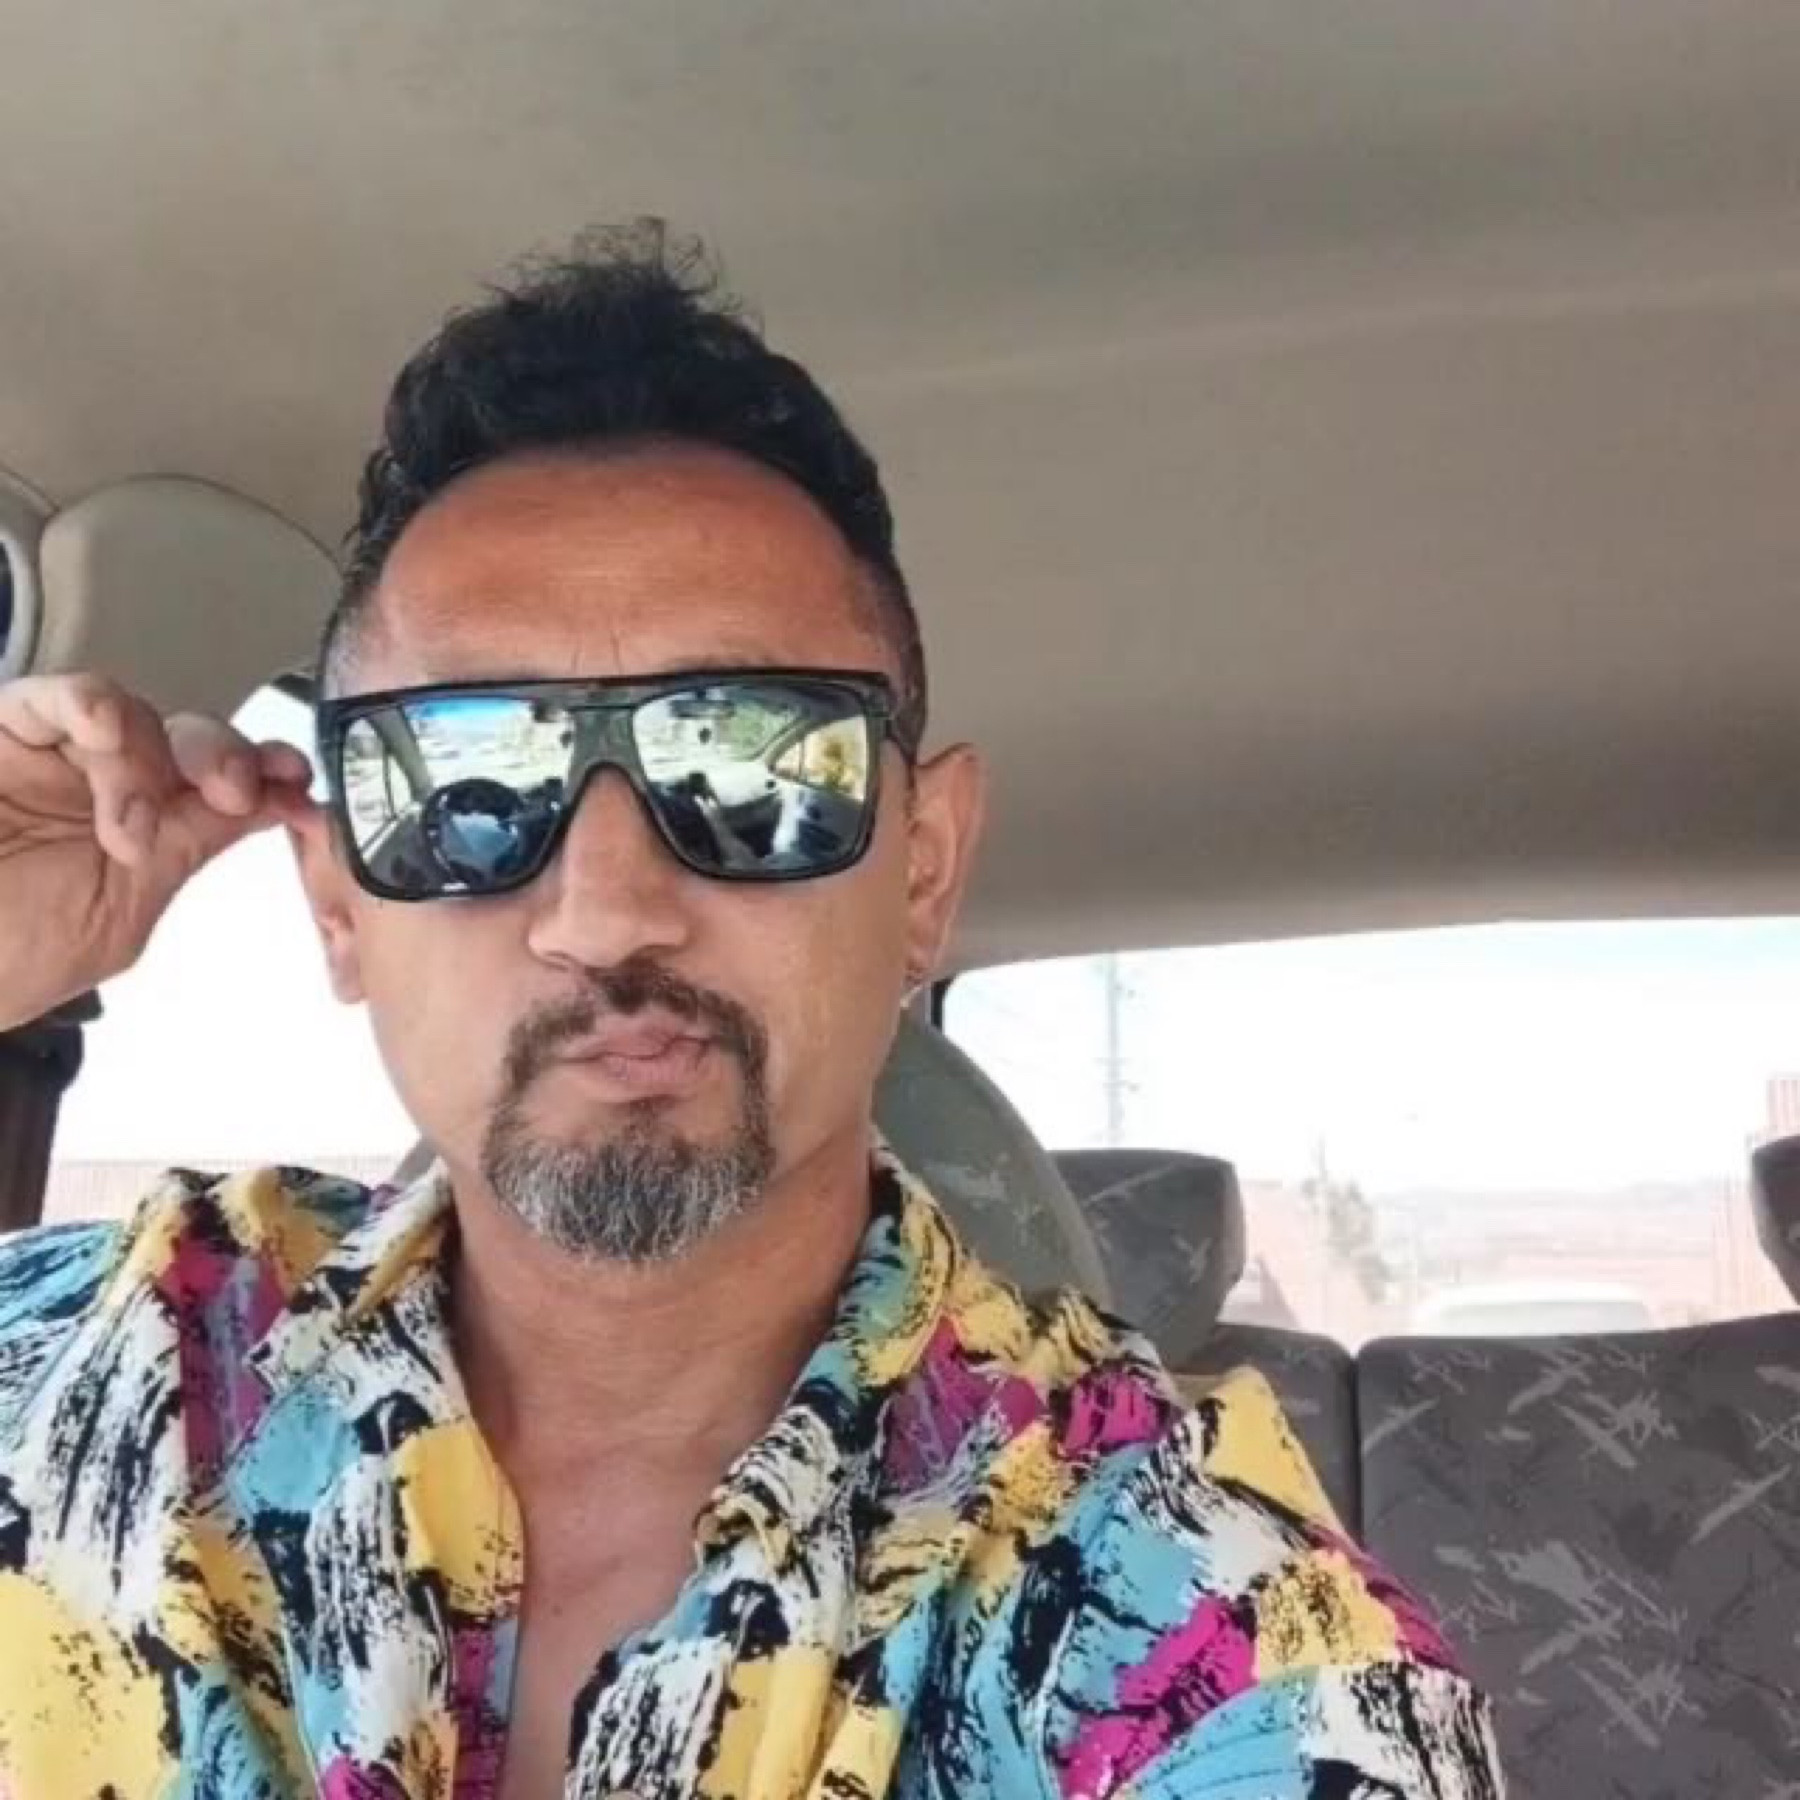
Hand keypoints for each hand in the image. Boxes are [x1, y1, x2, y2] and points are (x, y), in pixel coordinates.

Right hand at [0, 673, 317, 1031]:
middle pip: (190, 738)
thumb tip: (278, 801)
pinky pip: (54, 695)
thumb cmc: (8, 955)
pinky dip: (88, 707)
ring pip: (133, 716)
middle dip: (224, 759)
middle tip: (232, 793)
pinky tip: (98, 732)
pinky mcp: (3, 730)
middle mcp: (110, 783)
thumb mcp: (119, 910)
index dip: (267, 771)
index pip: (224, 781)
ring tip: (127, 827)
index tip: (299, 780)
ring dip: (147, 761)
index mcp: (152, 828)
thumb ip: (190, 847)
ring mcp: (56, 754)